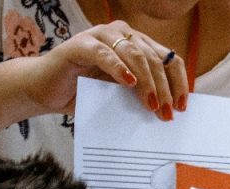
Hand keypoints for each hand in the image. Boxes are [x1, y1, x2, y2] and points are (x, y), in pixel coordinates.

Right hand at [19, 20, 189, 119]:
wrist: (47, 91)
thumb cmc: (85, 93)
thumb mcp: (120, 96)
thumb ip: (141, 96)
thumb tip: (169, 112)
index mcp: (137, 45)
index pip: (168, 60)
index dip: (179, 83)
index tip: (182, 107)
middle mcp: (123, 35)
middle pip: (155, 59)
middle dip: (164, 88)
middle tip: (167, 113)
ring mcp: (102, 36)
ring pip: (135, 54)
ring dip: (147, 82)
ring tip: (152, 105)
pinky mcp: (81, 43)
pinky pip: (105, 53)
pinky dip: (119, 68)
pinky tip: (129, 83)